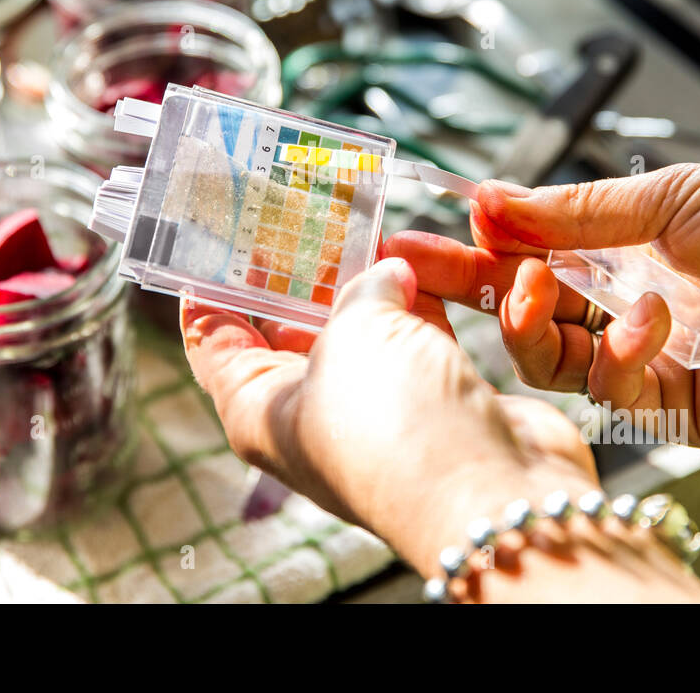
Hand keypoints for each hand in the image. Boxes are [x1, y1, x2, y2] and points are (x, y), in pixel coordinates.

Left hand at [180, 257, 601, 578]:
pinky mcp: (434, 400)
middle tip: (296, 209)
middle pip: (287, 328)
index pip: (214, 343)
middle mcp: (311, 413)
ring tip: (360, 220)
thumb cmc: (393, 424)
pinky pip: (415, 337)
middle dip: (295, 269)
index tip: (215, 235)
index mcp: (260, 412)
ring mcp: (376, 408)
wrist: (490, 490)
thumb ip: (358, 291)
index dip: (209, 289)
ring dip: (362, 278)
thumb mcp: (351, 336)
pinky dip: (417, 299)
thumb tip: (386, 271)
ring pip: (358, 328)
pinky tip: (418, 257)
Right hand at [386, 164, 699, 446]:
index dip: (464, 258)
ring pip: (552, 365)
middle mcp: (621, 311)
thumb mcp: (665, 197)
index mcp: (616, 257)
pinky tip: (647, 320)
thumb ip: (572, 212)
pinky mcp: (677, 409)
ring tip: (548, 287)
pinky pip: (615, 395)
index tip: (407, 246)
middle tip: (442, 269)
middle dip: (476, 295)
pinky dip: (618, 356)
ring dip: (537, 326)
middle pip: (521, 319)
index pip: (519, 262)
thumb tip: (487, 199)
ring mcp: (646, 362)